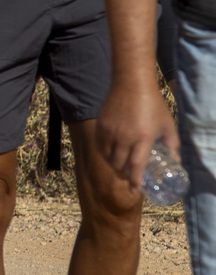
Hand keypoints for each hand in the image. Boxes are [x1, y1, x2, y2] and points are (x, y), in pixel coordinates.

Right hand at [95, 79, 178, 193]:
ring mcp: (111, 130)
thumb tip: (175, 161)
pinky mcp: (101, 124)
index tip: (134, 190)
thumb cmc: (153, 104)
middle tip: (127, 177)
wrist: (132, 84)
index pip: (135, 166)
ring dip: (113, 165)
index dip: (133, 181)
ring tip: (118, 166)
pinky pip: (99, 146)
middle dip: (123, 174)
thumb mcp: (167, 125)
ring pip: (107, 157)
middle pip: (118, 164)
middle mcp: (124, 136)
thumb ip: (172, 144)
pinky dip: (103, 154)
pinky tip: (109, 154)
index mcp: (143, 137)